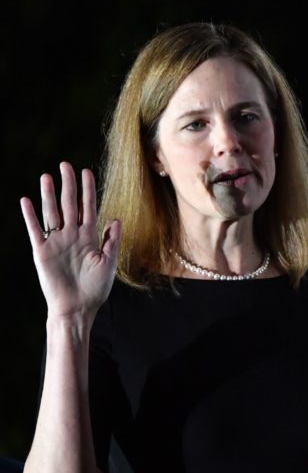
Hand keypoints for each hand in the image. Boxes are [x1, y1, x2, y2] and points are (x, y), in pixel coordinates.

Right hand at [20, 162, 120, 322]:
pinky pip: (35, 230)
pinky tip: (26, 200)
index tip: (87, 171)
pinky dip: (30, 216)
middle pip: (69, 205)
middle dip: (69, 185)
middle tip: (66, 165)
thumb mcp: (109, 262)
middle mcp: (72, 235)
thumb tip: (116, 219)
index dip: (88, 190)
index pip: (88, 207)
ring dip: (49, 195)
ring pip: (52, 213)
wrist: (79, 307)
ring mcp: (57, 242)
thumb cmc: (96, 288)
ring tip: (47, 177)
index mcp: (89, 237)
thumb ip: (111, 240)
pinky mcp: (43, 252)